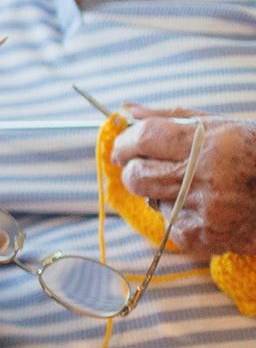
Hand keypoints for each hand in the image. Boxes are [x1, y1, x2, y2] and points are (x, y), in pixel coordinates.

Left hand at [112, 107, 255, 258]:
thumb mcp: (225, 127)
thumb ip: (173, 117)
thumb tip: (126, 110)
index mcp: (214, 142)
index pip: (146, 137)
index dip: (125, 142)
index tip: (122, 147)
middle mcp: (208, 176)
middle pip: (137, 174)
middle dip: (134, 169)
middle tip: (146, 165)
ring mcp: (205, 210)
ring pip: (150, 199)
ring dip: (160, 192)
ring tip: (192, 186)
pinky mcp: (204, 237)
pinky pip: (168, 224)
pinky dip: (177, 215)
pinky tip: (205, 207)